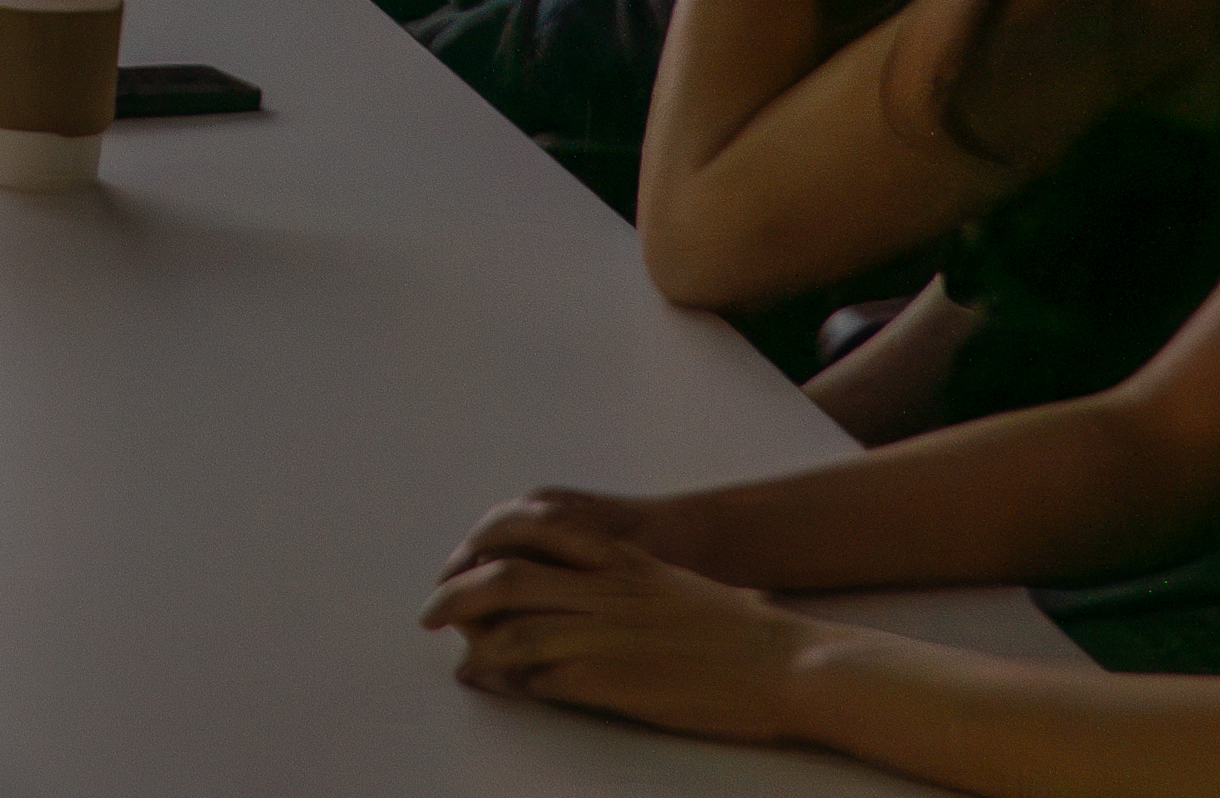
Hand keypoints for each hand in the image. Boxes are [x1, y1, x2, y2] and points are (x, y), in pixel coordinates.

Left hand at [421, 505, 832, 743]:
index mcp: (622, 560)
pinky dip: (512, 683)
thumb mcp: (675, 584)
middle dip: (458, 593)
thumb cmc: (742, 631)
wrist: (788, 664)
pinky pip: (545, 679)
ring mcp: (608, 636)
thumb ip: (629, 580)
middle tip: (431, 611)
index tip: (461, 558)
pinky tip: (498, 688)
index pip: (535, 532)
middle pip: (506, 578)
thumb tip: (597, 590)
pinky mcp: (616, 681)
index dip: (487, 542)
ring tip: (456, 656)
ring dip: (475, 643)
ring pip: (514, 628)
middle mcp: (606, 590)